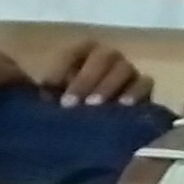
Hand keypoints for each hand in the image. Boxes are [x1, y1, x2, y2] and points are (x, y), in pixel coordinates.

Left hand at [29, 40, 154, 105]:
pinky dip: (134, 93)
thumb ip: (47, 95)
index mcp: (83, 57)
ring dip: (108, 85)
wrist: (98, 132)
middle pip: (102, 56)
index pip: (74, 51)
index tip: (49, 90)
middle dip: (86, 78)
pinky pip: (145, 83)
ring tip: (94, 107)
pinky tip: (122, 107)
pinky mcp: (145, 90)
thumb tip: (38, 95)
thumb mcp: (54, 102)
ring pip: (124, 68)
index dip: (62, 67)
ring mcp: (128, 72)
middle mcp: (107, 59)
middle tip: (72, 104)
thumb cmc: (71, 112)